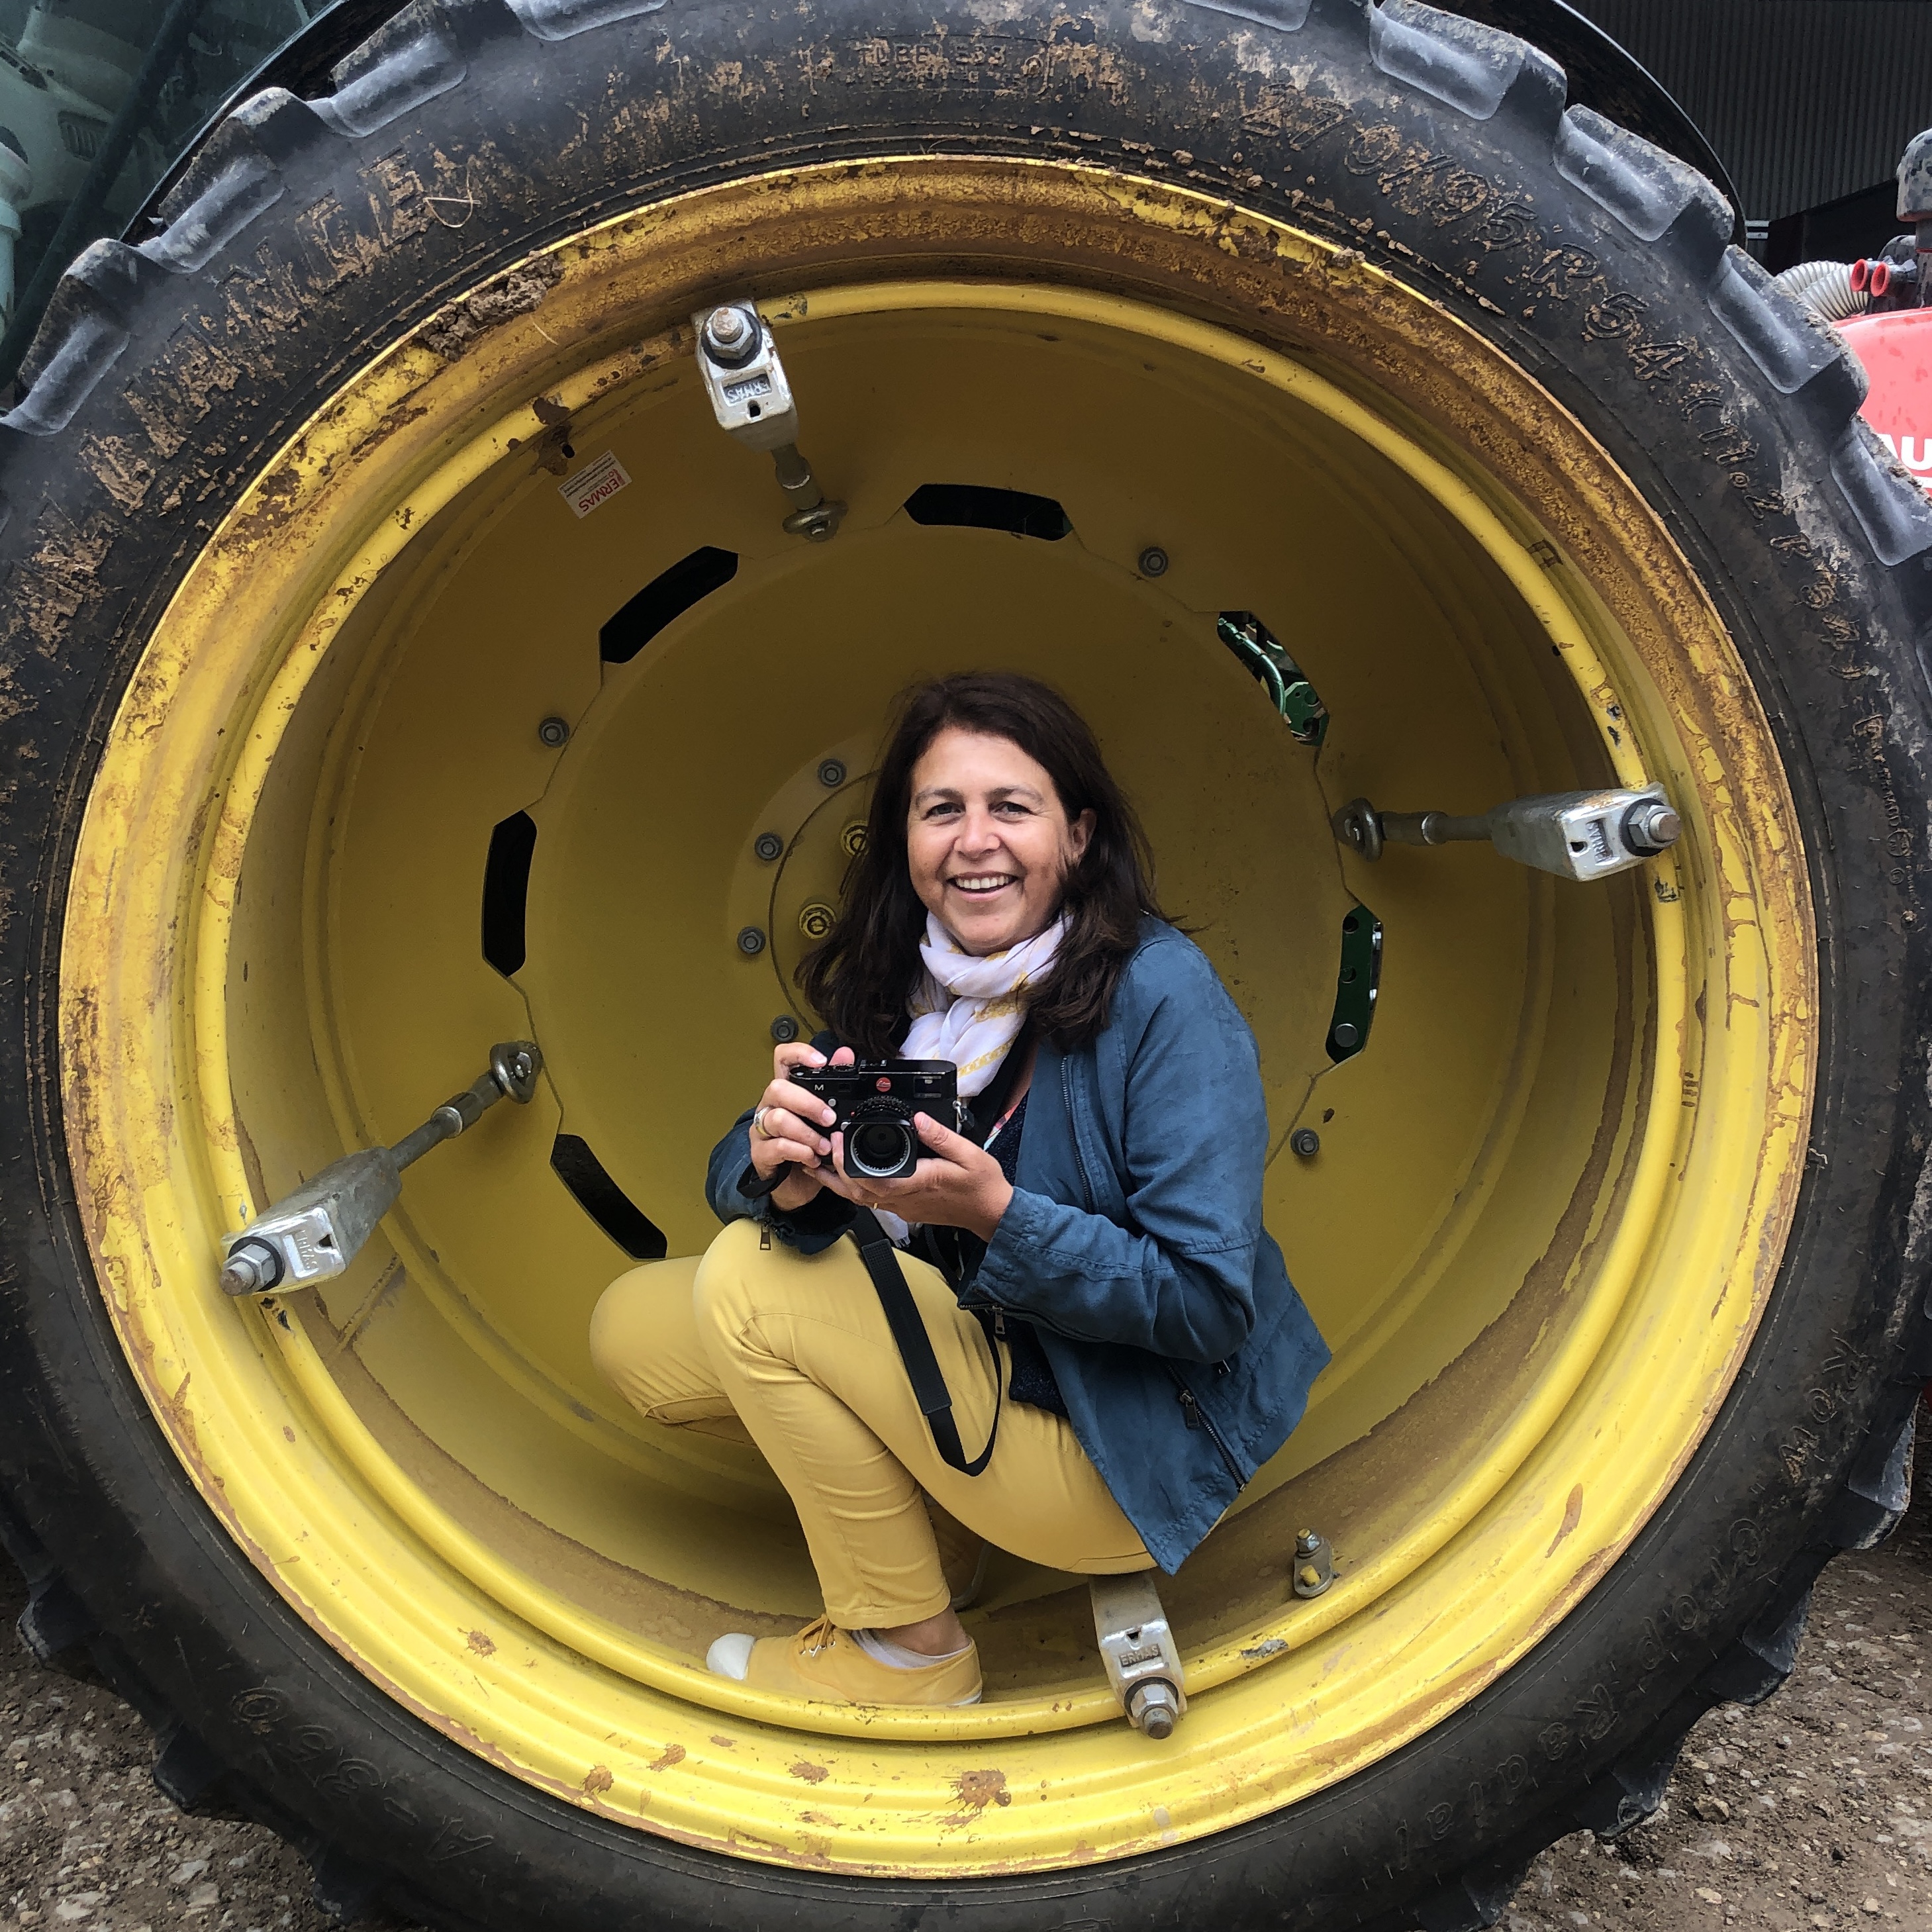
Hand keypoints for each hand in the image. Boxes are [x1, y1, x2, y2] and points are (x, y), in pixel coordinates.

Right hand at [750, 1042, 854, 1210]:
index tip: (822, 1061)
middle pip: (777, 1088)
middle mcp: (770, 1105)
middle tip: (830, 1119)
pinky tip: (811, 1159)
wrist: (795, 1183)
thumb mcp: (825, 1117)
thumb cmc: (808, 1144)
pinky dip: (799, 1152)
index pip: (783, 1059)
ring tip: (824, 1146)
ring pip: (777, 1119)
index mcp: (787, 1091)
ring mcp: (762, 1129)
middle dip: (808, 1103)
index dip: (799, 1054)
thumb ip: (833, 1085)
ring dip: (807, 1133)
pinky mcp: (761, 1153)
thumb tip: (845, 1054)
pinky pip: (777, 1147)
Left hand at [822, 1111, 1014, 1242]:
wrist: (990, 1212)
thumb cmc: (981, 1185)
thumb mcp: (969, 1154)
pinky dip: (851, 1189)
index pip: (873, 1179)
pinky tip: (845, 1176)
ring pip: (859, 1200)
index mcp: (919, 1182)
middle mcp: (905, 1198)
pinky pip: (870, 1201)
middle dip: (833, 1171)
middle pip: (857, 1193)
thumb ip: (942, 1136)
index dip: (848, 1163)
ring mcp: (902, 1206)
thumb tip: (919, 1118)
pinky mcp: (904, 1208)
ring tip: (819, 1163)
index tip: (839, 1139)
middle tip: (822, 1146)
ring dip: (837, 1183)